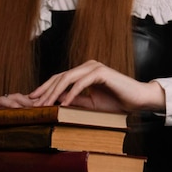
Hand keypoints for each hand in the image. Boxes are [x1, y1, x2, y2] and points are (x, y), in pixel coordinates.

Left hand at [29, 60, 165, 112]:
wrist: (138, 100)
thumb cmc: (118, 102)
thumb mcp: (91, 104)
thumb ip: (75, 100)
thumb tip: (57, 102)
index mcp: (84, 72)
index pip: (60, 79)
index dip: (45, 88)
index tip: (33, 100)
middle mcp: (87, 66)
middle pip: (59, 77)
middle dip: (45, 90)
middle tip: (33, 102)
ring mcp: (94, 67)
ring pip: (67, 78)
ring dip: (55, 92)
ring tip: (45, 104)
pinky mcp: (101, 72)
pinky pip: (81, 83)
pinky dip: (71, 94)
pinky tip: (64, 104)